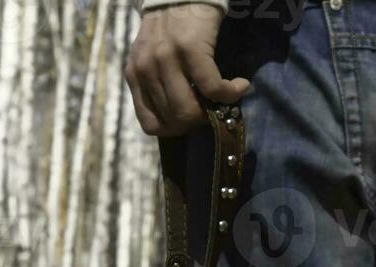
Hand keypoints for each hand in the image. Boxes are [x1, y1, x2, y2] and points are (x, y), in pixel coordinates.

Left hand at [125, 4, 250, 136]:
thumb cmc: (171, 27)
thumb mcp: (152, 58)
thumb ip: (156, 84)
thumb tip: (179, 118)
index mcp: (135, 75)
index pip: (150, 124)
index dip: (175, 130)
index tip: (192, 121)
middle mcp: (146, 70)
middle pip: (173, 120)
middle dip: (198, 123)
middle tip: (213, 110)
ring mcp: (166, 60)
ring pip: (189, 110)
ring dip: (214, 111)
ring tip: (226, 98)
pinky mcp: (191, 50)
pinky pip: (212, 88)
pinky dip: (230, 93)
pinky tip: (240, 86)